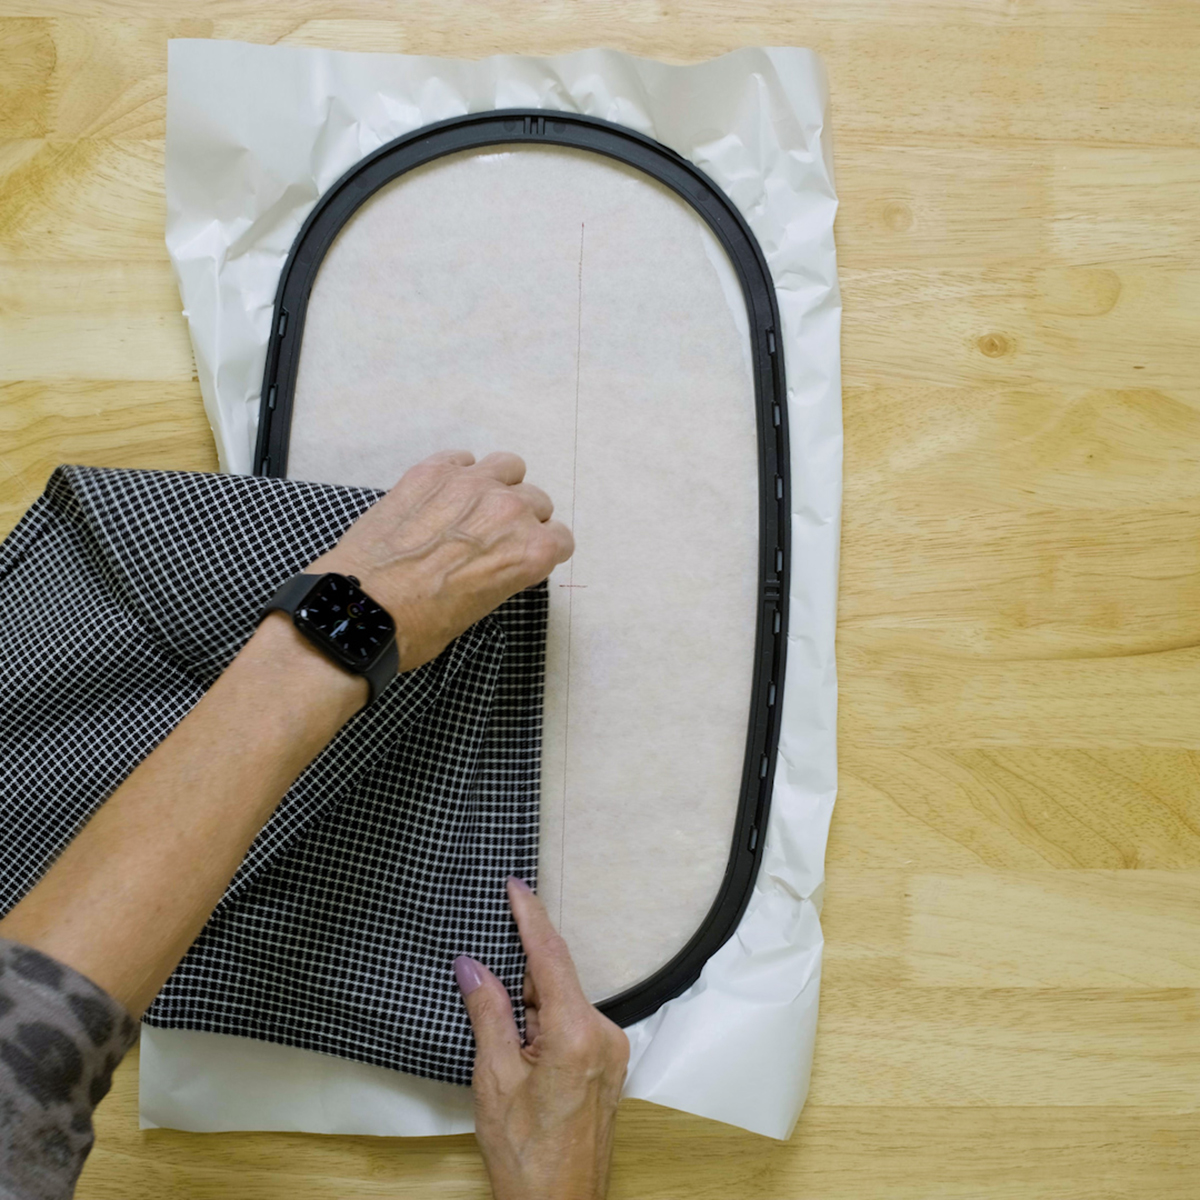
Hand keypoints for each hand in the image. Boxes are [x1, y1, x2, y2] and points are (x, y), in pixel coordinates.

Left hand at [308, 450, 572, 670]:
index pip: (561, 538)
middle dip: (522, 519)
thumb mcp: (480, 608)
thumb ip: (503, 573)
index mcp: (531, 552)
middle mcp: (511, 511)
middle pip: (538, 502)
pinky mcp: (433, 470)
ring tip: (476, 505)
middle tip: (493, 538)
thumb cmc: (421, 625)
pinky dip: (459, 473)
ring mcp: (471, 484)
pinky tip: (442, 495)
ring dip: (500, 484)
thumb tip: (495, 560)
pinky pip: (462, 459)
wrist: (363, 608)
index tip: (525, 557)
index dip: (544, 550)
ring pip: (510, 467)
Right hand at [455, 878, 628, 1199]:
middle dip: (521, 973)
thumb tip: (472, 964)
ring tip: (503, 1040)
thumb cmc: (525, 1155)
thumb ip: (487, 1013)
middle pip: (557, 979)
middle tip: (486, 974)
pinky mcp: (608, 1065)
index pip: (550, 957)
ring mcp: (611, 1051)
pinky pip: (575, 1023)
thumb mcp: (493, 1080)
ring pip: (564, 1002)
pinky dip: (546, 1022)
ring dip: (532, 1005)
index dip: (530, 917)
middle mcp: (604, 1035)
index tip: (515, 885)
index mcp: (577, 1034)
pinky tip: (523, 1045)